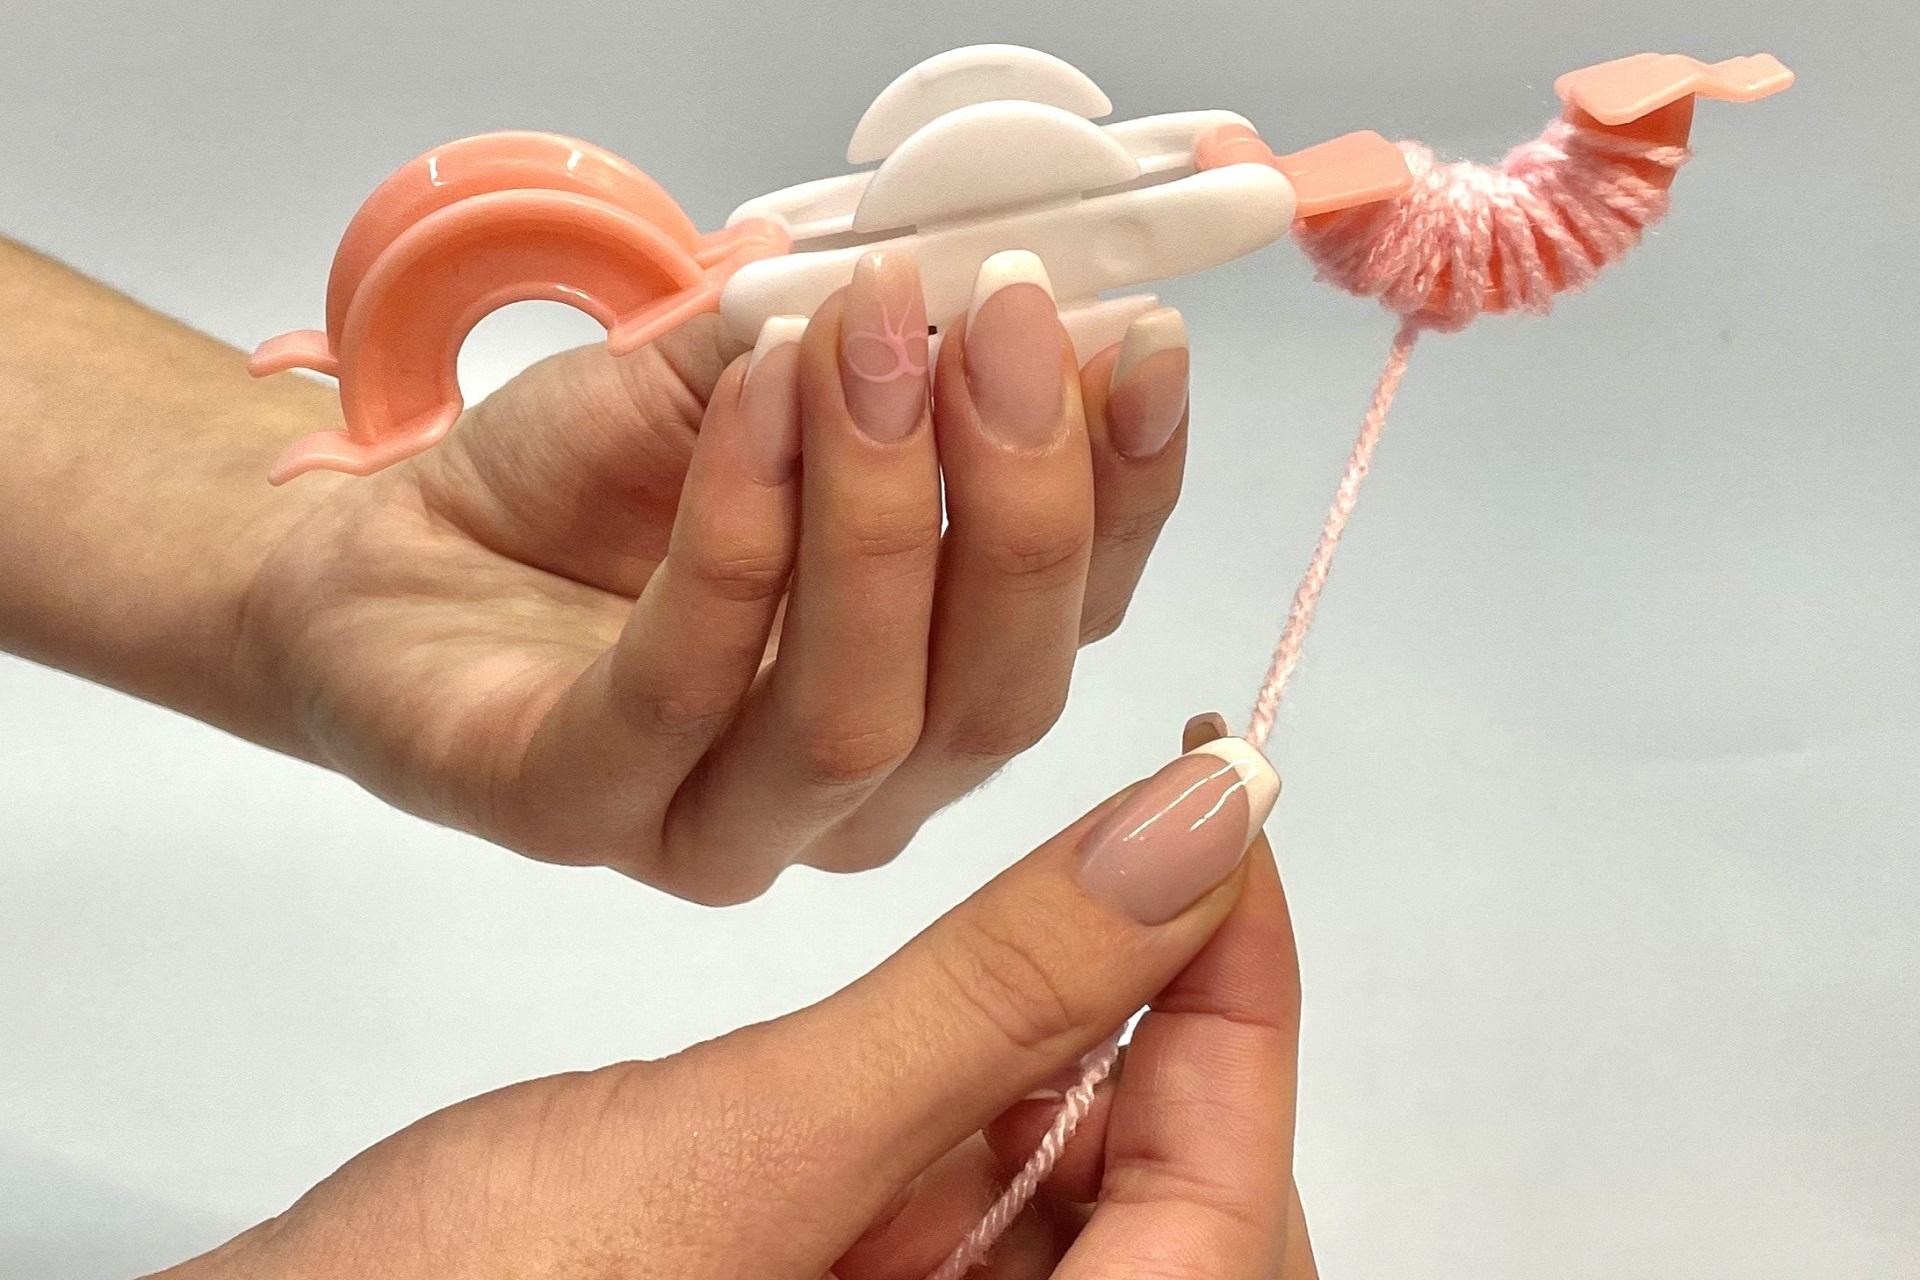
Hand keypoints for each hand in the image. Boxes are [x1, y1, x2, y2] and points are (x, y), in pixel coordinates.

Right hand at [157, 716, 1312, 1279]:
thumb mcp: (756, 1143)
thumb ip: (991, 998)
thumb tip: (1191, 835)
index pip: (1228, 1212)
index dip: (1247, 1004)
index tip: (1222, 825)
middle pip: (1186, 1211)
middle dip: (1166, 1031)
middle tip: (1129, 852)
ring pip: (1095, 1202)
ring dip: (1073, 1053)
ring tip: (1038, 912)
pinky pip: (993, 1212)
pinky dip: (988, 1096)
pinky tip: (954, 1009)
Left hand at [240, 249, 1193, 900]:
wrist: (380, 554)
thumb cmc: (576, 489)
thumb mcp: (751, 377)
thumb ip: (877, 350)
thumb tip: (1016, 274)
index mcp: (930, 690)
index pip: (1075, 619)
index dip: (1127, 486)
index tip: (1138, 335)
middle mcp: (856, 787)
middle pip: (1004, 698)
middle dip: (1021, 497)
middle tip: (996, 320)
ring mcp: (720, 824)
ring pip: (862, 718)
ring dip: (882, 512)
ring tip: (861, 341)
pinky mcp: (578, 811)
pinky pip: (684, 687)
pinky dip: (735, 528)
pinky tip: (740, 395)